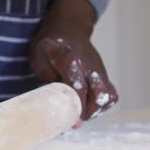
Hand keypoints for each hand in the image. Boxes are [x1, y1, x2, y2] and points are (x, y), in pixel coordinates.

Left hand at [29, 0, 118, 120]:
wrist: (68, 28)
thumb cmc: (50, 46)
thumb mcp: (39, 58)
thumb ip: (48, 80)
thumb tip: (57, 104)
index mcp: (70, 59)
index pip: (78, 87)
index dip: (76, 106)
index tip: (72, 121)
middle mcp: (90, 66)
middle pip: (99, 95)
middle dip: (87, 112)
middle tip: (73, 118)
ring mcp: (100, 70)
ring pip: (108, 97)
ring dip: (95, 111)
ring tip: (79, 113)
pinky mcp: (104, 75)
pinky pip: (111, 95)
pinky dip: (101, 106)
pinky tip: (87, 106)